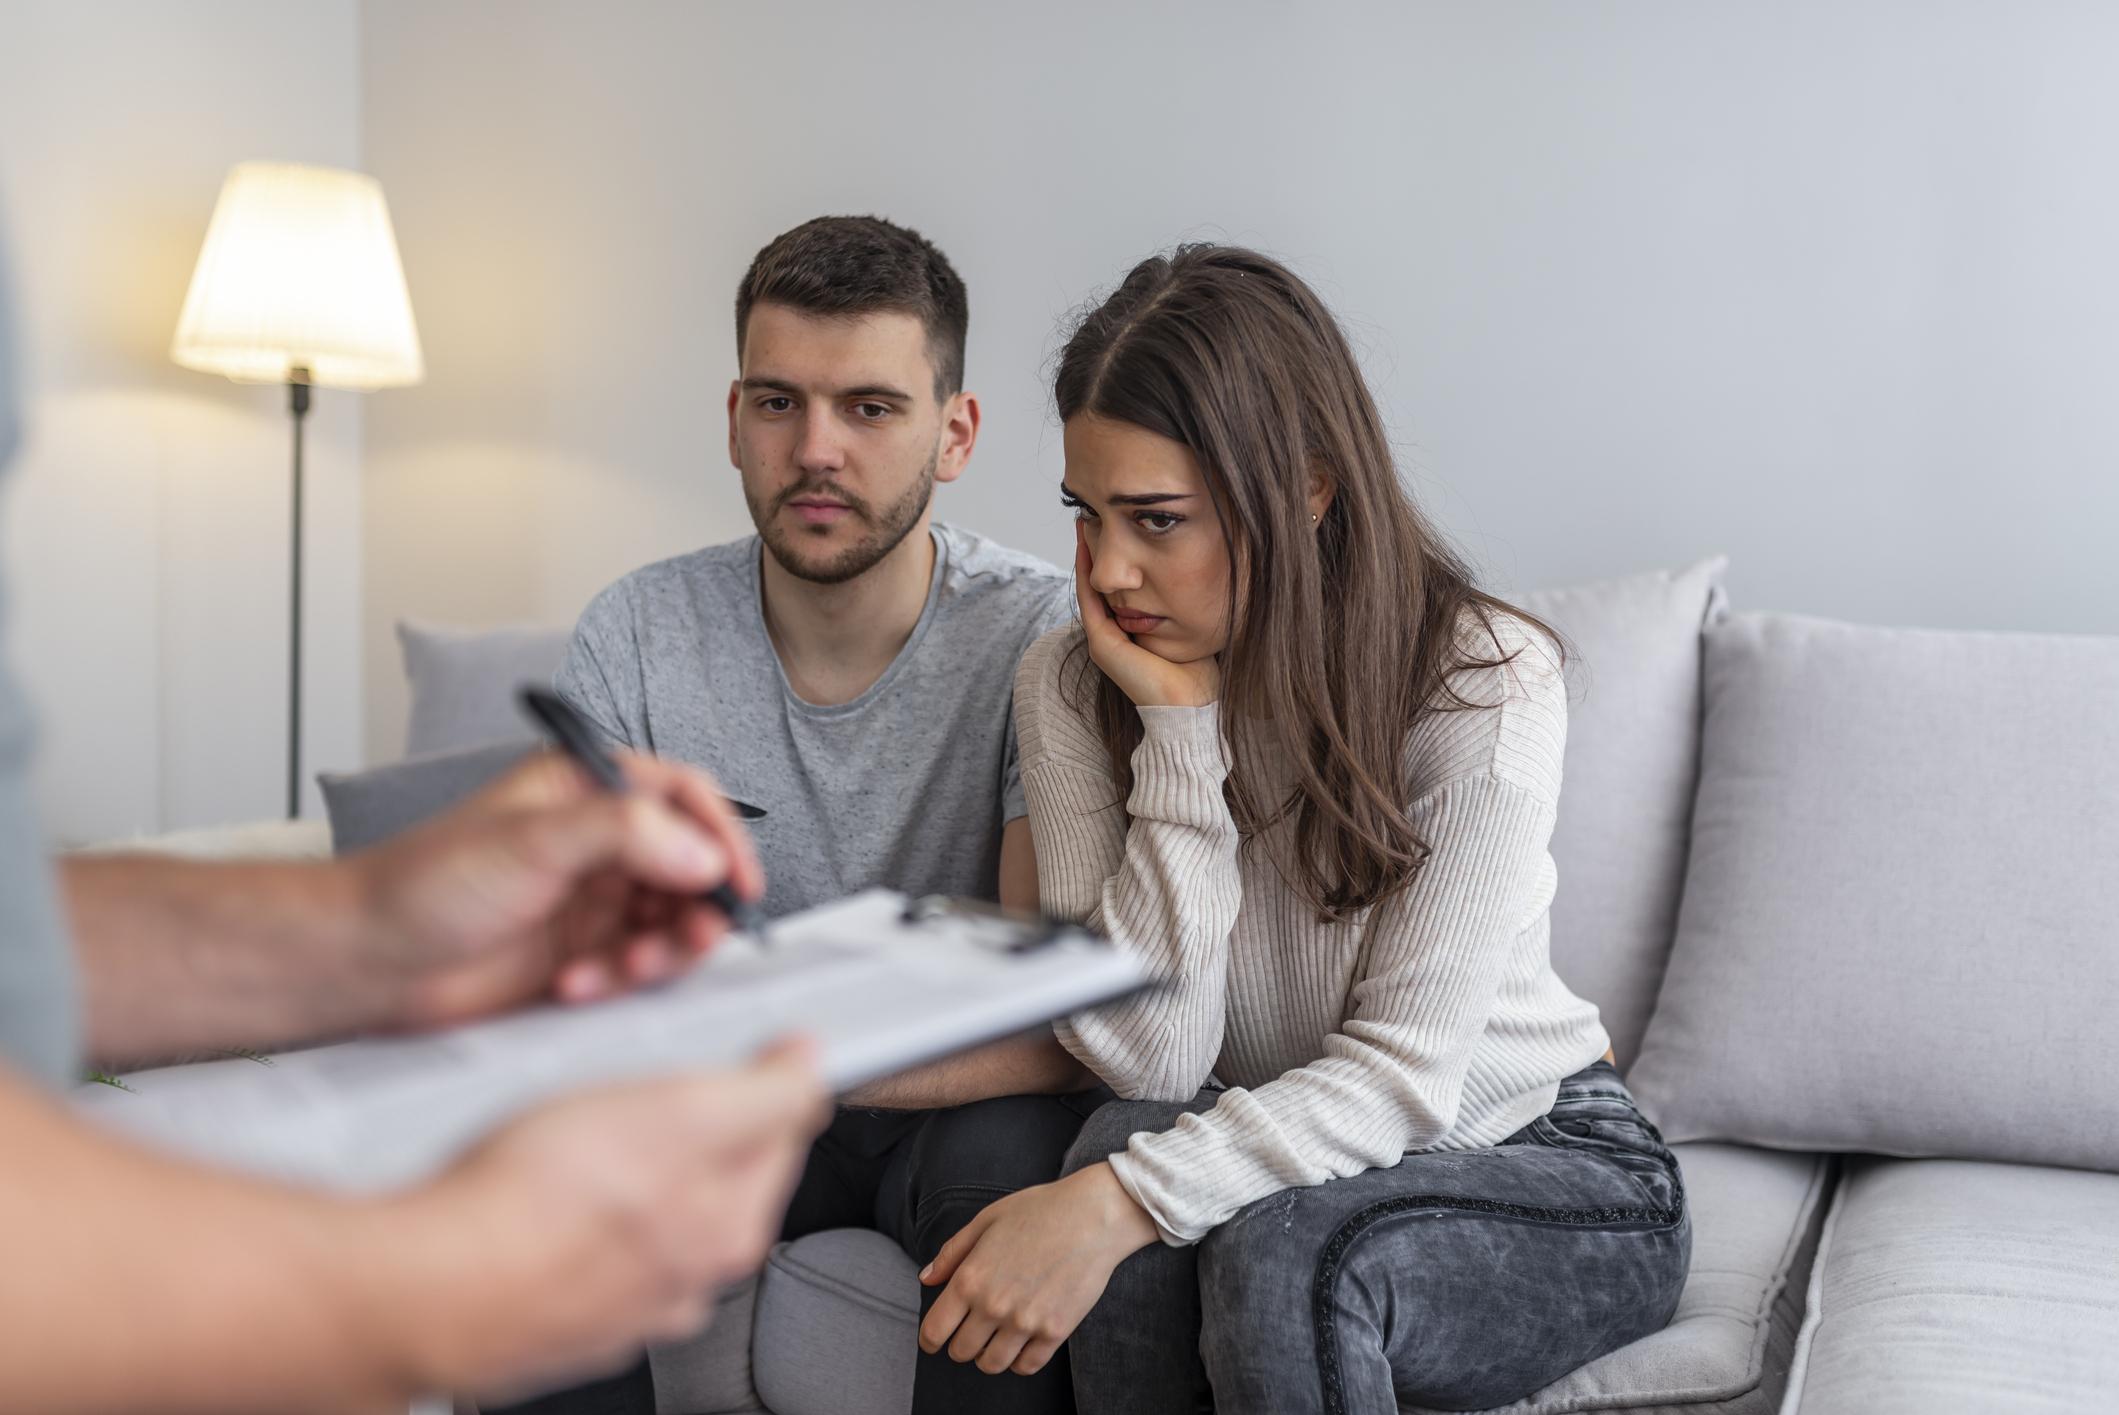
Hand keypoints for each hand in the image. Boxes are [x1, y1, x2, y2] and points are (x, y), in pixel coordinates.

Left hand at [352, 750, 766, 1029]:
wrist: (367, 963)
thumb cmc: (425, 885)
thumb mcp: (533, 841)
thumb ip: (627, 834)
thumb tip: (705, 855)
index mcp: (588, 788)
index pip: (685, 797)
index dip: (721, 837)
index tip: (739, 883)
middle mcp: (598, 840)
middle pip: (691, 867)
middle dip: (695, 908)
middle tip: (690, 940)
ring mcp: (592, 899)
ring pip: (671, 922)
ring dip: (660, 952)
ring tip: (625, 970)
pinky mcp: (582, 953)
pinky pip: (636, 966)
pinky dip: (619, 981)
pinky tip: (574, 986)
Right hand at [379, 1038, 828, 1399]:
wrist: (426, 1283)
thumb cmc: (541, 1202)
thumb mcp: (683, 1113)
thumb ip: (767, 1092)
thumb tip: (811, 1065)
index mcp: (731, 1229)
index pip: (784, 1130)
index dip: (767, 1070)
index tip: (745, 1044)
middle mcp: (686, 1276)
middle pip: (717, 1168)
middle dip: (692, 1116)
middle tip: (639, 1081)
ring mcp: (618, 1295)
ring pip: (647, 1200)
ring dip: (625, 1157)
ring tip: (573, 1127)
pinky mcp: (555, 1301)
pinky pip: (582, 1231)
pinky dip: (570, 1200)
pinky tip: (535, 1180)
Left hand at [917, 1160, 1159, 1376]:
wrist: (1093, 1216)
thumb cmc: (1039, 1210)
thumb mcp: (986, 1220)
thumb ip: (952, 1252)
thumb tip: (927, 1278)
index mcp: (970, 1278)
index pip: (934, 1331)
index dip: (930, 1339)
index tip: (935, 1338)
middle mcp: (993, 1306)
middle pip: (961, 1352)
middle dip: (960, 1344)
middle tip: (971, 1330)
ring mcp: (1025, 1322)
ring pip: (991, 1364)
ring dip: (988, 1355)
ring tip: (996, 1338)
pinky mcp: (1055, 1331)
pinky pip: (1027, 1366)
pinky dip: (1019, 1360)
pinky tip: (1022, 1343)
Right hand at [1075, 525, 1220, 707]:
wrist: (1195, 704)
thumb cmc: (1202, 669)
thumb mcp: (1193, 624)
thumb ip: (1188, 601)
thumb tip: (1210, 567)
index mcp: (1131, 632)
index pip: (1115, 589)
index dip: (1112, 557)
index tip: (1116, 525)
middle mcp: (1113, 636)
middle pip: (1099, 585)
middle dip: (1095, 551)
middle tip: (1092, 517)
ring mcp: (1105, 641)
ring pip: (1090, 589)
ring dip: (1085, 556)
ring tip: (1085, 523)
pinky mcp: (1103, 646)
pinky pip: (1090, 601)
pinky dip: (1086, 573)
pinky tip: (1088, 547)